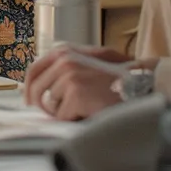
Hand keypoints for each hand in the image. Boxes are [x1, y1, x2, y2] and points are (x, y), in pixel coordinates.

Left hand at [23, 45, 144, 120]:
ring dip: (64, 112)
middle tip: (53, 115)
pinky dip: (74, 119)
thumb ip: (66, 67)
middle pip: (37, 90)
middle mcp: (64, 60)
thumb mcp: (90, 61)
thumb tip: (40, 87)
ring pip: (51, 105)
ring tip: (84, 107)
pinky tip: (90, 111)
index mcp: (65, 51)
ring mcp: (69, 75)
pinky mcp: (75, 92)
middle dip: (42, 106)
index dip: (28, 87)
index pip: (34, 69)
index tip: (29, 100)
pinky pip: (63, 115)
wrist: (141, 83)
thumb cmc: (118, 77)